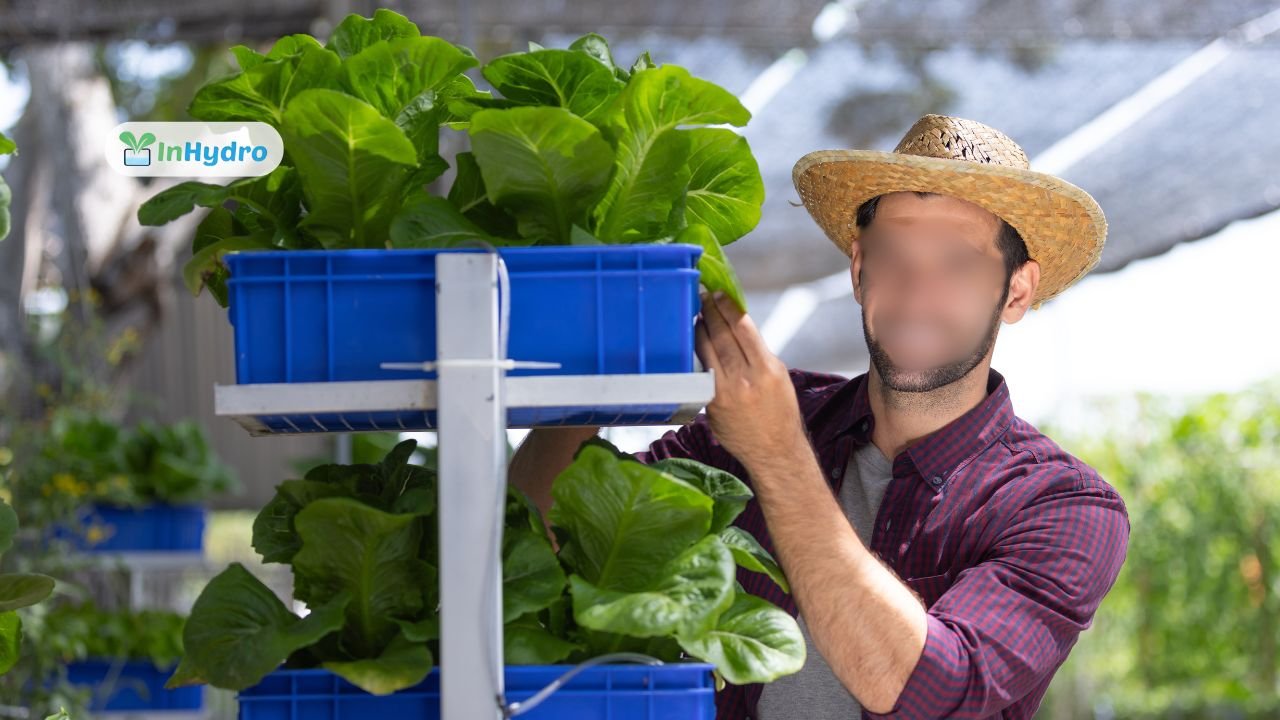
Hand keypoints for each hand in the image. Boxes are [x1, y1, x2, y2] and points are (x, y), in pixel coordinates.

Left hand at [695, 290, 806, 468]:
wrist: (774, 450)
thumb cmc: (779, 411)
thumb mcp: (778, 376)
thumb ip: (757, 352)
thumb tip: (736, 326)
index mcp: (766, 368)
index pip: (743, 327)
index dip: (728, 306)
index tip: (720, 293)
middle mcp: (745, 378)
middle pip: (721, 334)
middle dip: (710, 311)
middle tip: (703, 296)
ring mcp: (725, 391)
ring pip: (706, 349)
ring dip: (700, 328)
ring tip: (697, 315)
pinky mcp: (711, 402)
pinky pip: (701, 369)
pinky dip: (697, 352)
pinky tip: (694, 341)